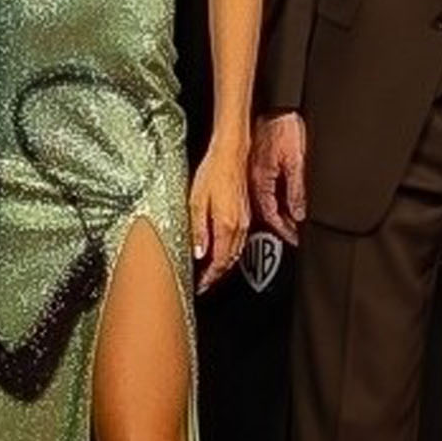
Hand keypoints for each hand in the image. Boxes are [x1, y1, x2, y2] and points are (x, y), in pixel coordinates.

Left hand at [190, 138, 250, 293]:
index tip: (200, 286)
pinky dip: (230, 251)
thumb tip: (198, 252)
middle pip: (229, 261)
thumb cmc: (213, 172)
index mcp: (227, 226)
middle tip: (204, 283)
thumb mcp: (196, 201)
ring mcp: (244, 220)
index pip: (219, 262)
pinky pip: (239, 240)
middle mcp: (239, 226)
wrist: (231, 153)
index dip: (209, 278)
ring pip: (235, 252)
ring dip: (223, 265)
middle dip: (216, 275)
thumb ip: (198, 230)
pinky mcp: (245, 212)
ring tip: (210, 272)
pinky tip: (222, 249)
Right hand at [249, 112, 306, 246]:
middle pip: (264, 211)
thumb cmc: (284, 125)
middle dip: (279, 225)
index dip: (284, 229)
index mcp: (260, 179)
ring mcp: (251, 170)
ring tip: (288, 222)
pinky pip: (261, 189)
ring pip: (261, 201)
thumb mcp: (296, 161)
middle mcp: (252, 177)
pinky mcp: (254, 163)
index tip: (294, 237)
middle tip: (292, 234)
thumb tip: (297, 213)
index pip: (271, 214)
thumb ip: (296, 190)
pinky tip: (280, 200)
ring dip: (275, 213)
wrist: (277, 105)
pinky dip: (272, 198)